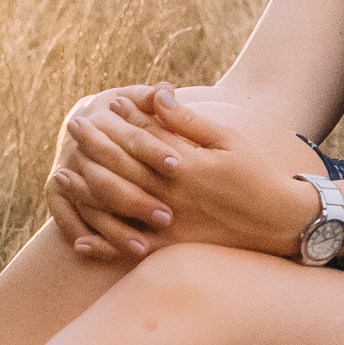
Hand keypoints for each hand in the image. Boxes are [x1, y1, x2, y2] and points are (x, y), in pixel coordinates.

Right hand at [47, 84, 171, 257]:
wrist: (84, 124)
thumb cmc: (125, 114)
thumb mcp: (135, 100)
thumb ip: (152, 98)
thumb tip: (167, 90)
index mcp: (100, 121)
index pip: (129, 137)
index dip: (153, 150)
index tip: (179, 166)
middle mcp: (78, 148)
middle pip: (106, 177)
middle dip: (136, 199)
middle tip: (167, 217)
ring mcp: (64, 172)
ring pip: (89, 205)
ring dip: (114, 229)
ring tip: (144, 248)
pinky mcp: (55, 196)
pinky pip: (68, 222)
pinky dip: (87, 239)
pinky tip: (109, 255)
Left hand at [69, 86, 318, 257]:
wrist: (281, 222)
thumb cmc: (255, 174)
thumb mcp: (227, 140)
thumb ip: (187, 121)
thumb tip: (158, 94)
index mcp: (187, 165)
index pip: (142, 138)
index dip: (117, 122)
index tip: (99, 107)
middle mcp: (173, 196)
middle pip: (122, 168)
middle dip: (94, 146)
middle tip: (72, 128)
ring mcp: (170, 225)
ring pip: (117, 209)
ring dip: (86, 191)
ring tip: (61, 175)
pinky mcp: (173, 249)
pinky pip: (131, 250)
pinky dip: (105, 246)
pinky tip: (80, 241)